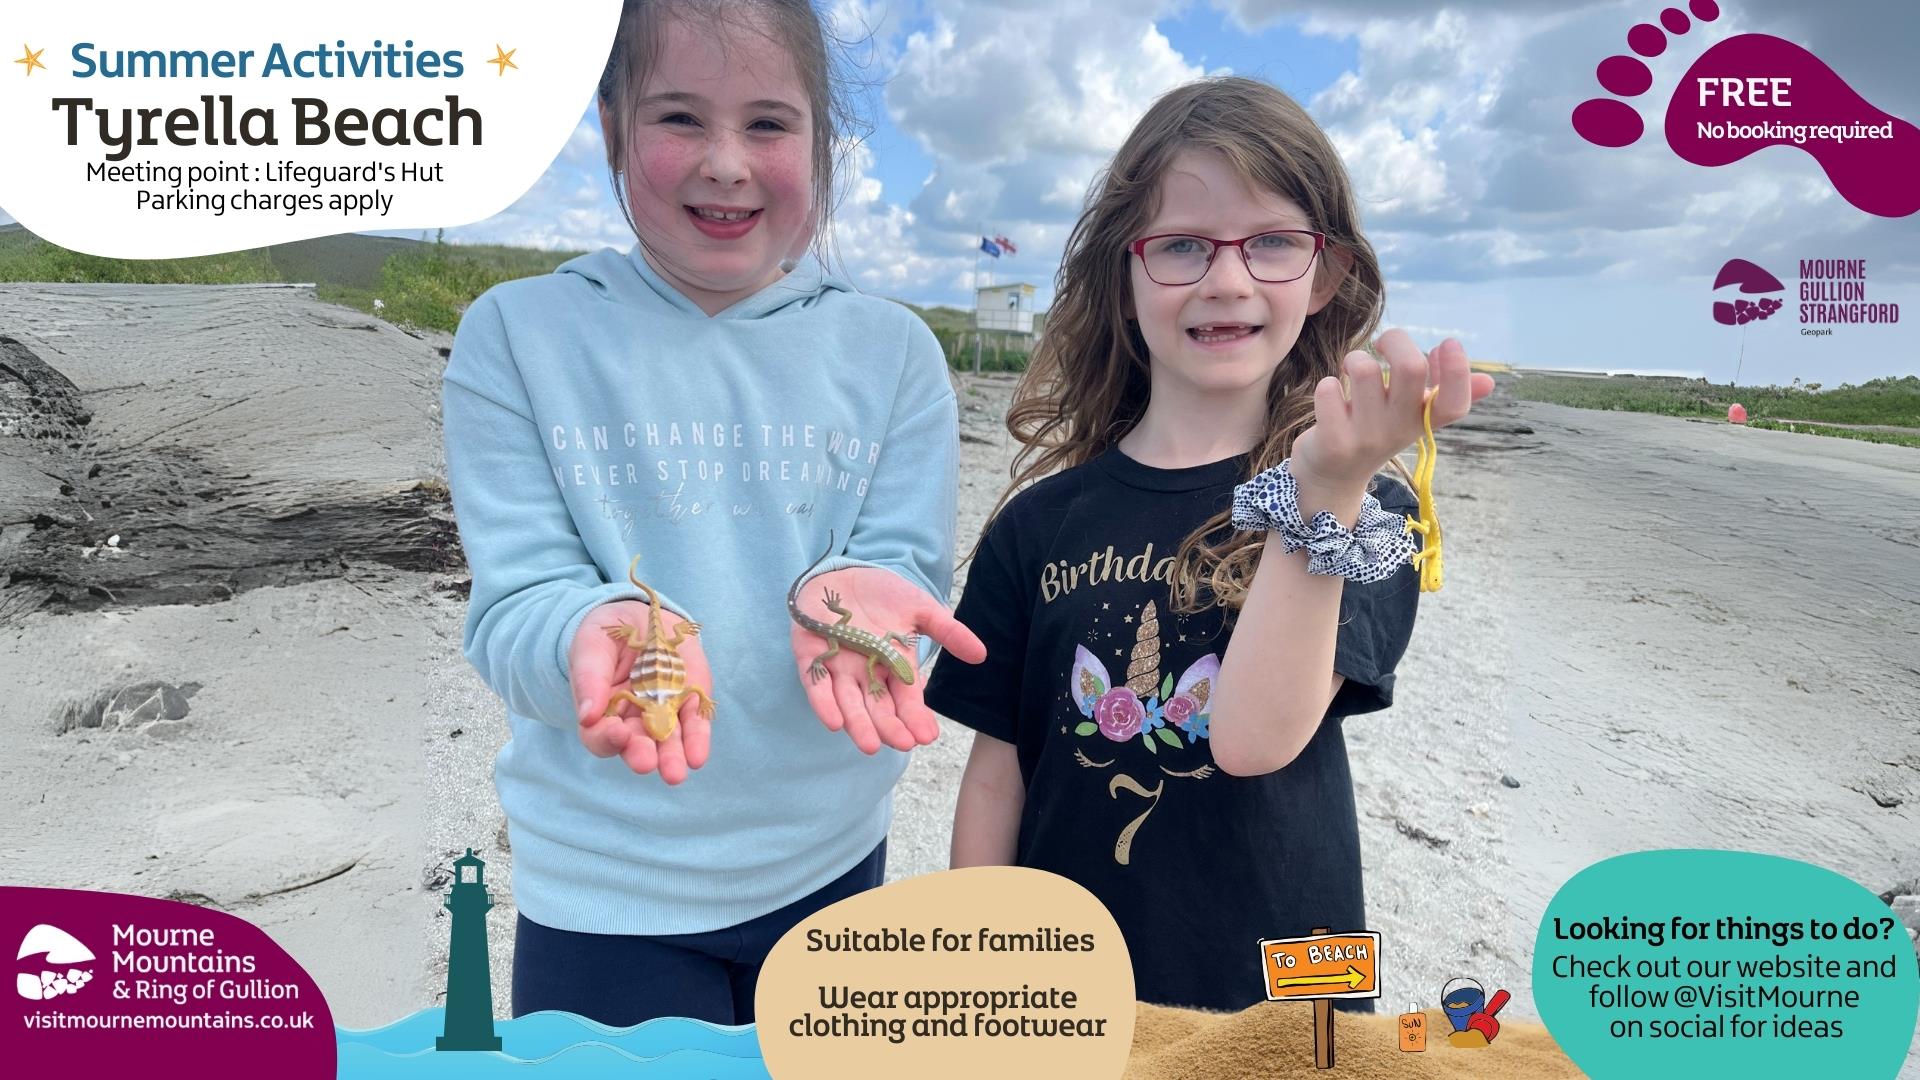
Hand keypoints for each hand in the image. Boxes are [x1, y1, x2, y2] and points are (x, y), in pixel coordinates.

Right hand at [569, 600, 715, 783]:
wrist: (641, 617)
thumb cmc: (606, 637)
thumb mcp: (592, 647)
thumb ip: (589, 679)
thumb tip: (587, 715)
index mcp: (601, 713)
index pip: (600, 737)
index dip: (607, 739)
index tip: (617, 733)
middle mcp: (632, 722)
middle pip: (635, 746)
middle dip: (641, 755)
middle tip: (645, 762)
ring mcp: (663, 713)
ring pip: (667, 742)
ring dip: (671, 757)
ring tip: (675, 771)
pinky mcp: (689, 701)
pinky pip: (694, 722)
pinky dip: (697, 739)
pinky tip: (697, 756)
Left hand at [790, 566, 987, 753]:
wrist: (844, 571)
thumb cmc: (883, 593)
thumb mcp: (921, 608)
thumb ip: (948, 631)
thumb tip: (981, 655)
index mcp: (893, 667)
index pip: (906, 699)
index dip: (915, 717)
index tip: (927, 735)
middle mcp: (865, 674)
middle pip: (877, 707)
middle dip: (889, 726)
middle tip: (903, 743)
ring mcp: (838, 667)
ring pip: (848, 703)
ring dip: (858, 724)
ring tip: (870, 745)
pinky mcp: (810, 655)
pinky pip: (815, 683)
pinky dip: (823, 703)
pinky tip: (834, 722)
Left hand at [1290, 330, 1495, 497]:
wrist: (1334, 478)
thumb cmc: (1377, 431)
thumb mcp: (1413, 417)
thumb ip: (1444, 395)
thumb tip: (1489, 381)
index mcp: (1423, 420)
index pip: (1454, 403)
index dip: (1457, 371)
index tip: (1446, 343)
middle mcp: (1400, 430)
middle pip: (1411, 368)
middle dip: (1396, 340)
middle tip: (1382, 344)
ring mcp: (1367, 438)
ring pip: (1364, 370)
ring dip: (1354, 359)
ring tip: (1352, 370)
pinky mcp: (1334, 442)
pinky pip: (1328, 391)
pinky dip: (1328, 385)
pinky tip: (1331, 396)